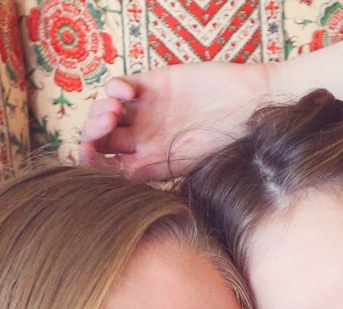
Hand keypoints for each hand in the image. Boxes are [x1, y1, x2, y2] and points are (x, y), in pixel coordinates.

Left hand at [78, 62, 273, 178]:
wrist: (251, 104)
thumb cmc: (231, 140)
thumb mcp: (193, 165)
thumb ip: (155, 173)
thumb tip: (117, 190)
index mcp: (150, 163)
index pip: (108, 166)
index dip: (91, 161)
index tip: (91, 155)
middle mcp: (144, 138)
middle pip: (100, 139)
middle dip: (93, 133)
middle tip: (107, 127)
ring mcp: (146, 111)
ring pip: (104, 111)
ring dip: (100, 110)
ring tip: (116, 111)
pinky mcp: (153, 85)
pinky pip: (120, 85)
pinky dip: (114, 87)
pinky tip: (126, 93)